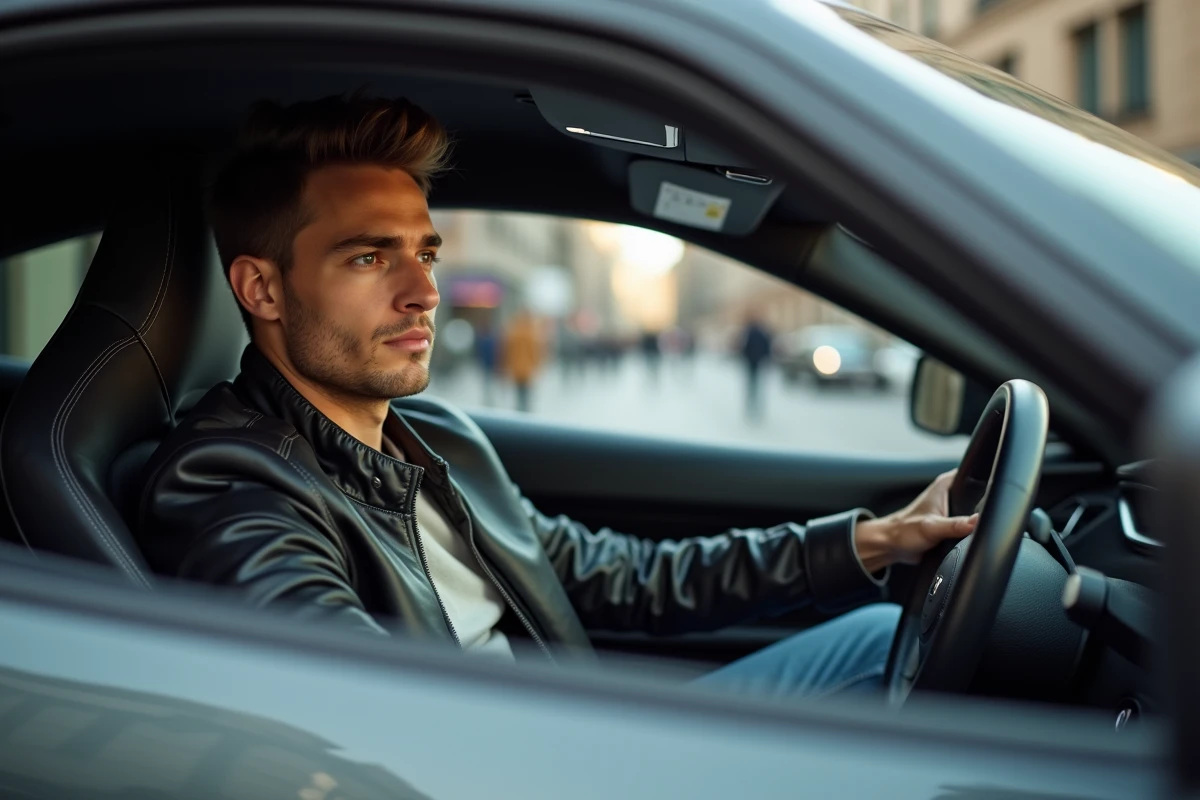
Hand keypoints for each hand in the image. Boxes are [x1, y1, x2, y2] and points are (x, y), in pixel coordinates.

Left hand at [854, 470, 977, 572]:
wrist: (893, 546)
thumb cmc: (905, 531)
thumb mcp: (932, 527)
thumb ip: (955, 525)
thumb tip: (976, 522)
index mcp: (946, 484)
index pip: (975, 475)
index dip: (989, 484)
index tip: (998, 497)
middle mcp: (950, 493)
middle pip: (980, 496)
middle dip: (986, 508)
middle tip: (989, 521)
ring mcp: (953, 509)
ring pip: (976, 512)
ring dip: (978, 522)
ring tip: (978, 530)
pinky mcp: (953, 523)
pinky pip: (969, 526)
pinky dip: (972, 531)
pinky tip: (974, 537)